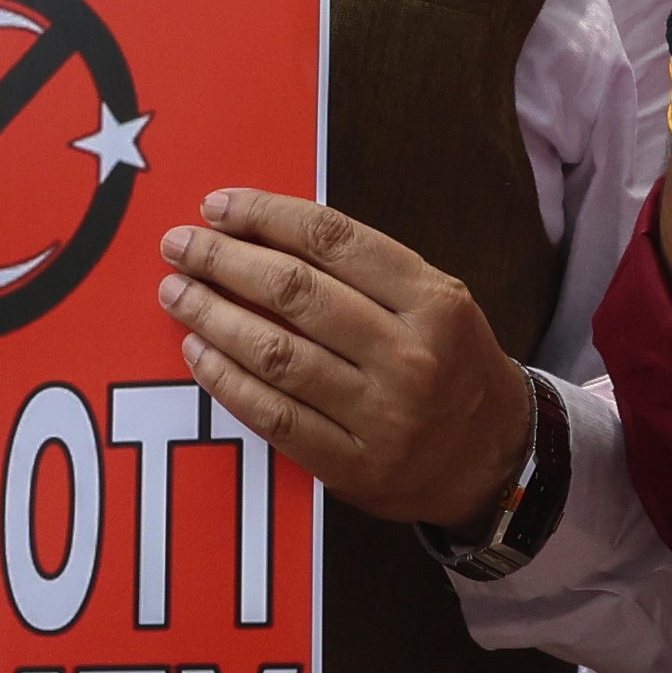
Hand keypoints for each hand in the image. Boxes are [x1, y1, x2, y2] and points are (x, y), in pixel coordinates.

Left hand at [162, 189, 529, 530]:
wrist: (494, 458)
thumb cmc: (450, 362)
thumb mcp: (435, 300)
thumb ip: (363, 267)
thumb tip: (262, 228)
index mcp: (433, 302)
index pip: (332, 240)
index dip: (266, 216)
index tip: (218, 206)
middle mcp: (410, 356)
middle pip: (296, 294)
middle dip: (224, 261)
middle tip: (179, 245)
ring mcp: (381, 416)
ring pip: (276, 355)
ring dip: (213, 317)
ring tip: (177, 294)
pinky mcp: (353, 466)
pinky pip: (273, 417)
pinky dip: (226, 380)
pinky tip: (197, 352)